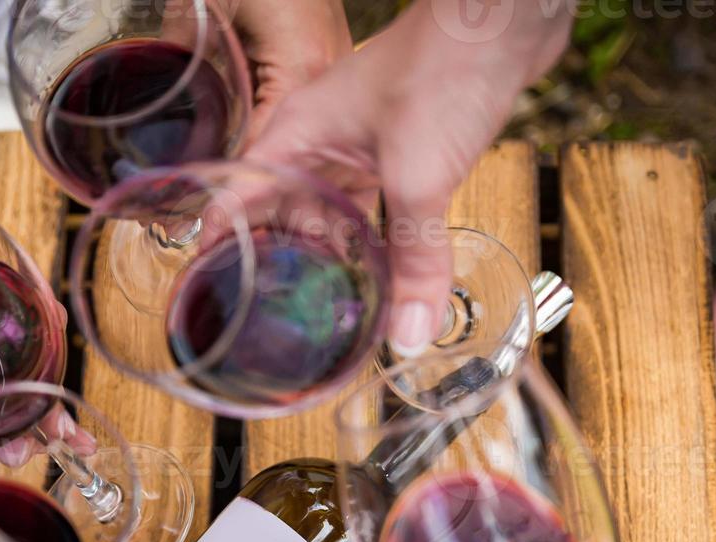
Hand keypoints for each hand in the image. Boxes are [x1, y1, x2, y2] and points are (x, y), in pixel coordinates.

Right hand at [246, 0, 569, 353]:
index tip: (209, 292)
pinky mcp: (406, 147)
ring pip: (335, 210)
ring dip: (337, 253)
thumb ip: (413, 260)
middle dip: (284, 260)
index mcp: (297, 132)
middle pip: (284, 209)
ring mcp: (364, 141)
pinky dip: (380, 239)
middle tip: (280, 318)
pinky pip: (378, 205)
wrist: (506, 21)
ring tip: (330, 308)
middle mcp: (322, 137)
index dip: (218, 243)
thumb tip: (410, 335)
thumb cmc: (445, 67)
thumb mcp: (419, 177)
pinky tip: (388, 273)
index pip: (237, 193)